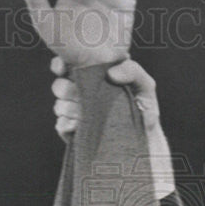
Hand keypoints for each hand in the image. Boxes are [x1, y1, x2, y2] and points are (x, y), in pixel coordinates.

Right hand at [51, 55, 173, 198]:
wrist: (144, 141)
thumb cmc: (145, 110)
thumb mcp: (145, 86)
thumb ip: (132, 70)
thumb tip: (110, 73)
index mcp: (95, 77)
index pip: (67, 64)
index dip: (60, 65)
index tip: (63, 69)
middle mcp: (82, 93)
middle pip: (58, 86)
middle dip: (66, 90)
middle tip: (79, 95)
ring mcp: (76, 113)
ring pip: (59, 106)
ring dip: (69, 109)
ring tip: (85, 114)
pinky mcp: (74, 132)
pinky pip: (60, 125)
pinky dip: (68, 125)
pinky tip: (80, 126)